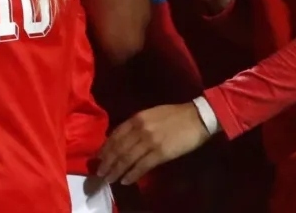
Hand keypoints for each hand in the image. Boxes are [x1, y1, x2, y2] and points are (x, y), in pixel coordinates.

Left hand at [97, 102, 211, 184]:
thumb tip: (123, 138)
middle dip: (107, 162)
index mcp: (137, 118)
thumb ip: (137, 124)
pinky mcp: (161, 153)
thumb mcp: (151, 114)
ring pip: (127, 158)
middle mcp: (140, 129)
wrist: (197, 117)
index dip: (106, 148)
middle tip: (100, 173)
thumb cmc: (175, 115)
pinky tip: (126, 181)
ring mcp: (150, 141)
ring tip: (109, 179)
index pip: (116, 135)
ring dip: (116, 170)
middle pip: (118, 148)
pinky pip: (142, 166)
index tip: (99, 158)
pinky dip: (132, 174)